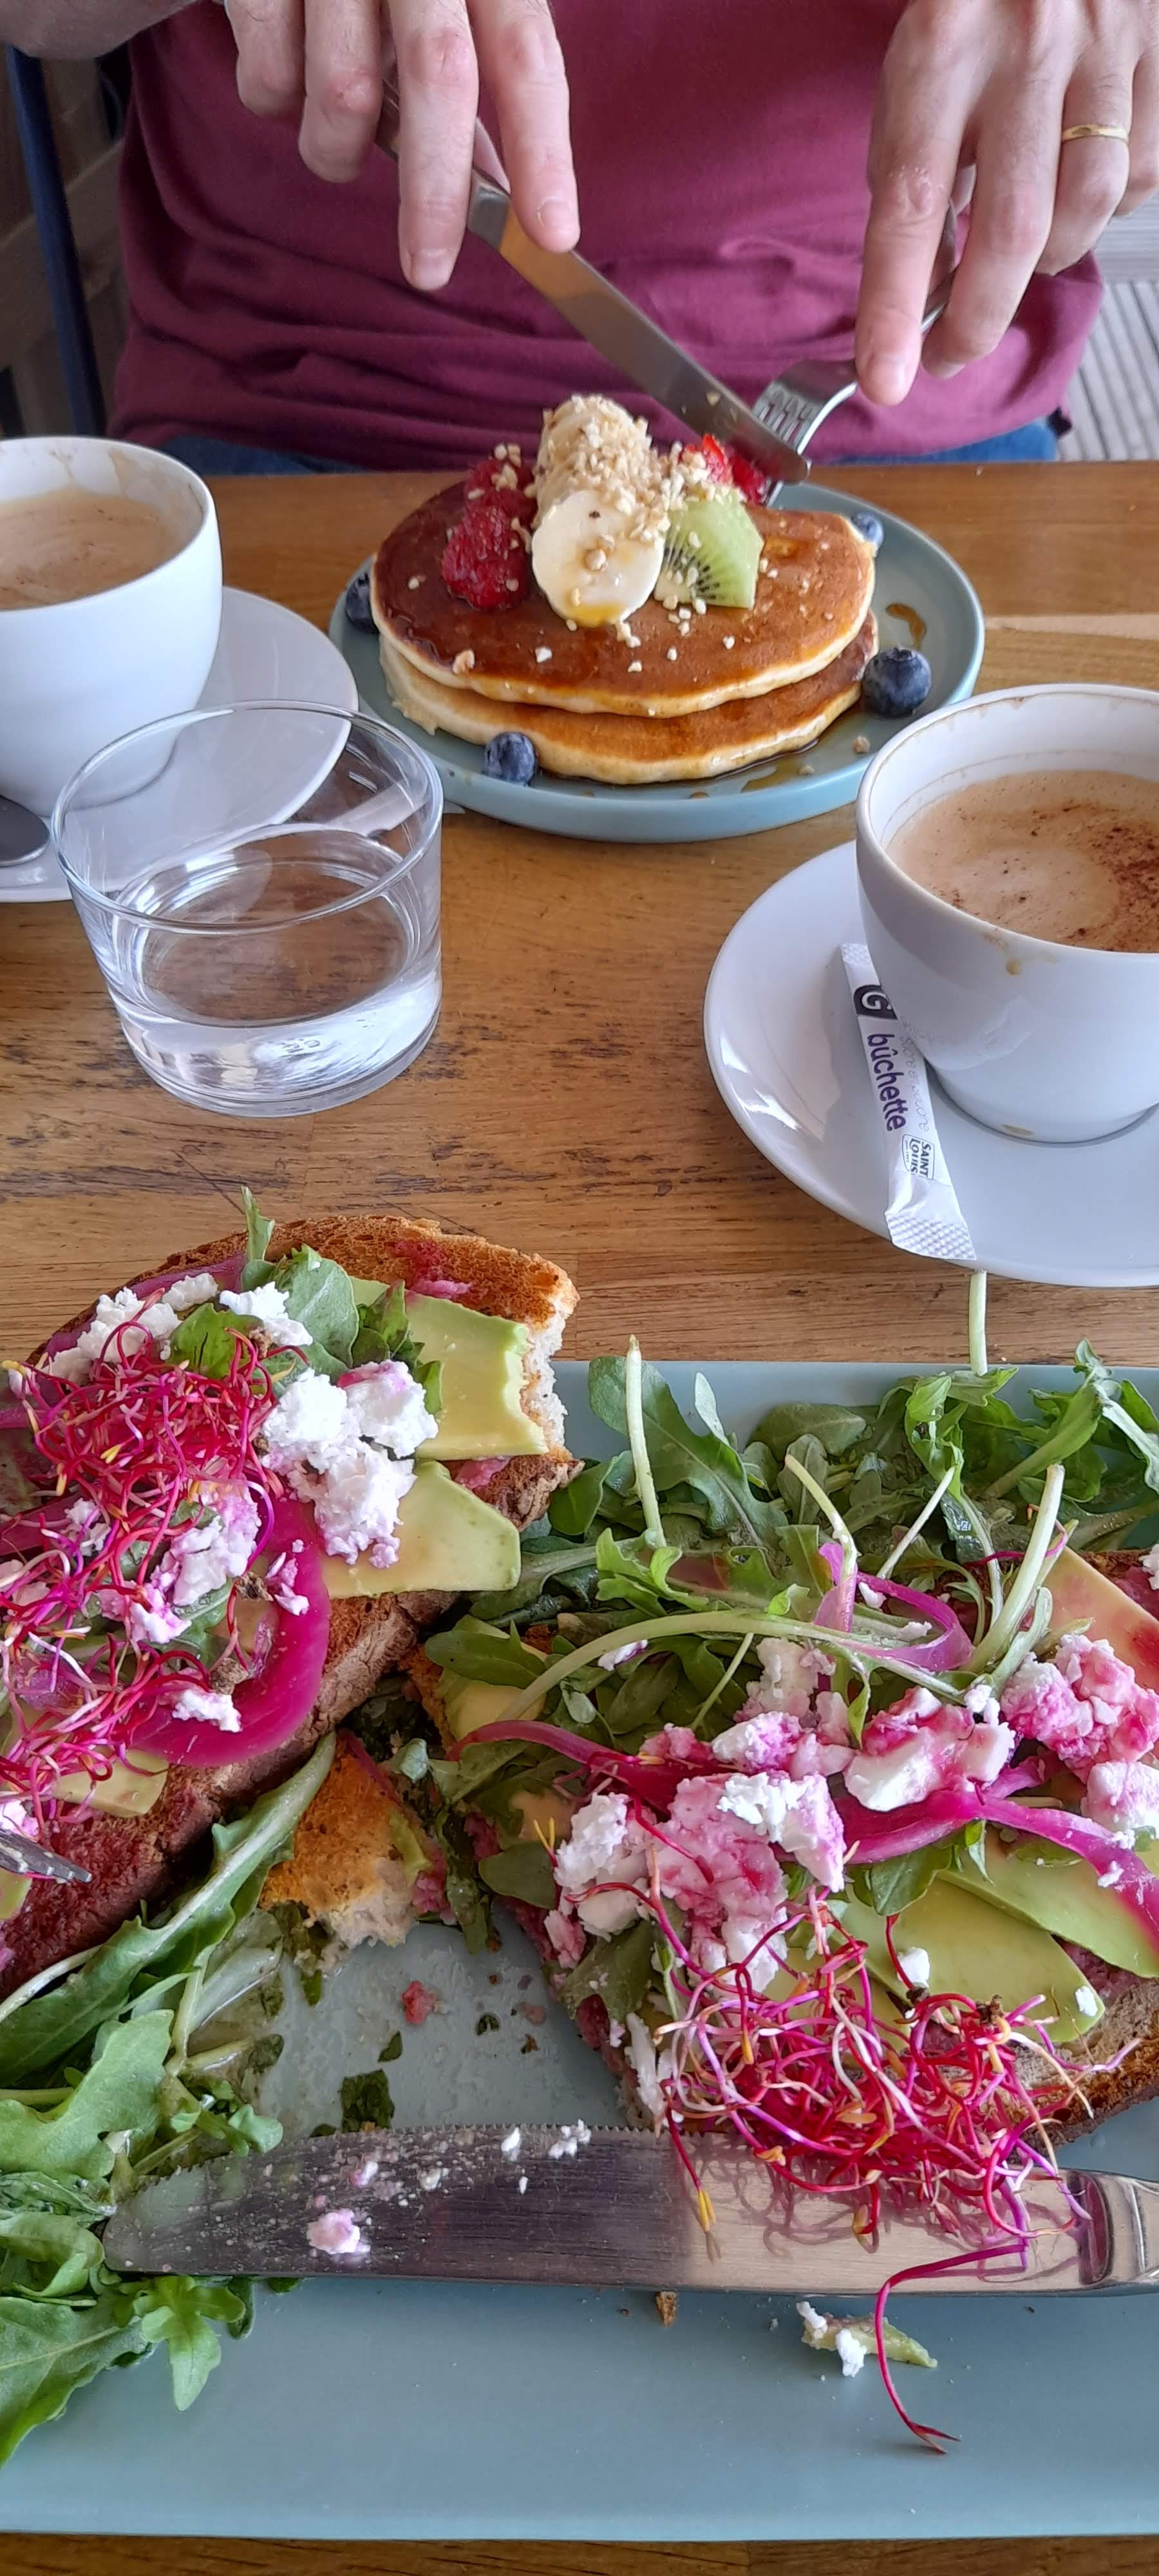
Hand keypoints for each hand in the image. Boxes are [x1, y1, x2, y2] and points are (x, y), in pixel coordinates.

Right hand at [224, 0, 578, 288]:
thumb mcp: (444, 4)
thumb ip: (468, 80)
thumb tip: (498, 190)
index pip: (526, 54)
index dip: (543, 149)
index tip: (552, 233)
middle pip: (438, 76)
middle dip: (434, 193)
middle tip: (429, 269)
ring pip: (341, 93)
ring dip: (335, 149)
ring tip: (335, 134)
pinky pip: (266, 77)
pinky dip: (274, 103)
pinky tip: (286, 71)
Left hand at [856, 0, 1158, 404]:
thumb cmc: (970, 1)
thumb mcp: (917, 62)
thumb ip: (915, 160)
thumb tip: (924, 278)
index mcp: (944, 43)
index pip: (912, 201)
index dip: (895, 303)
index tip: (884, 377)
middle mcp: (1027, 45)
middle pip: (1012, 226)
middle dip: (977, 317)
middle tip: (947, 355)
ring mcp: (1104, 47)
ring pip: (1085, 205)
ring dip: (1045, 256)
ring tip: (1012, 256)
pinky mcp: (1156, 54)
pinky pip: (1140, 170)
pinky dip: (1104, 206)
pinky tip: (1074, 192)